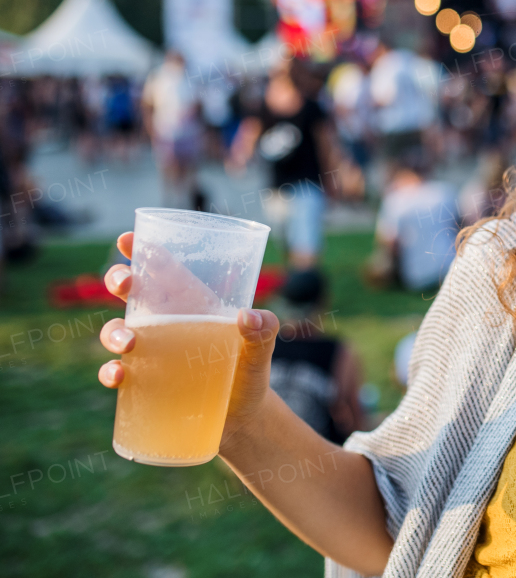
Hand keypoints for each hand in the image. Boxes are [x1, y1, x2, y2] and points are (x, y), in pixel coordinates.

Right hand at [97, 232, 280, 451]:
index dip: (143, 250)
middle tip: (125, 283)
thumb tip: (246, 317)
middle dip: (119, 280)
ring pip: (116, 331)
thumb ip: (263, 331)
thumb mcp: (261, 350)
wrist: (242, 421)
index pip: (164, 269)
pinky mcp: (142, 384)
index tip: (128, 238)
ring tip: (128, 344)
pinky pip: (116, 373)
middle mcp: (166, 324)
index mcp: (192, 305)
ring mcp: (151, 354)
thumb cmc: (250, 375)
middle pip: (132, 293)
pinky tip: (118, 375)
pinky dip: (110, 372)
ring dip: (113, 332)